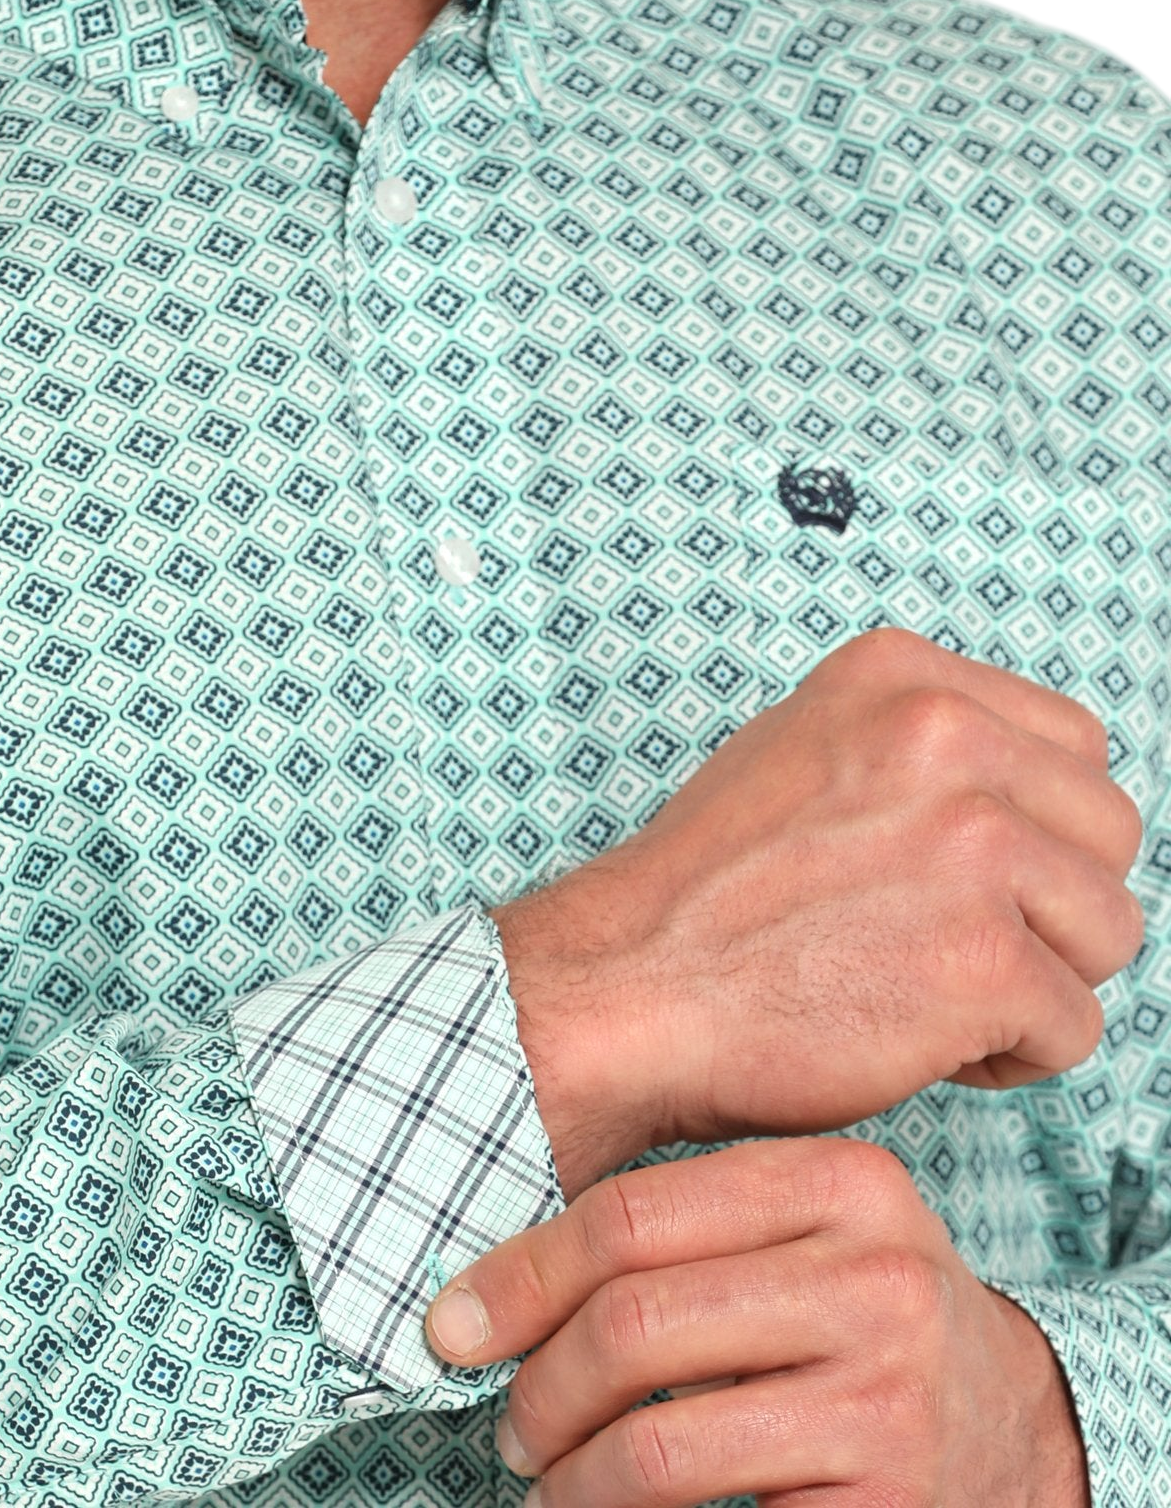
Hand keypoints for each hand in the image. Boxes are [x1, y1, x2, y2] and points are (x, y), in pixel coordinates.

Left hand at [424, 1138, 1091, 1506]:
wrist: (1009, 1418)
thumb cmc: (863, 1312)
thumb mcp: (806, 1231)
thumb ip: (688, 1230)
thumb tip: (490, 1289)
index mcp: (841, 1181)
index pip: (632, 1217)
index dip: (523, 1275)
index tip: (455, 1323)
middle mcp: (874, 1276)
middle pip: (632, 1326)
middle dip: (538, 1387)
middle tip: (513, 1422)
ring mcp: (887, 1394)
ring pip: (655, 1445)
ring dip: (571, 1477)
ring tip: (550, 1478)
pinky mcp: (889, 1499)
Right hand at [490, 625, 1144, 1195]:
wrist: (624, 990)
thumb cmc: (705, 895)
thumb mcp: (806, 753)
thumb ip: (921, 752)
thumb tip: (1030, 795)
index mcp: (905, 677)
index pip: (1073, 746)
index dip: (1036, 831)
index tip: (970, 880)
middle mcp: (947, 737)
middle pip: (1108, 833)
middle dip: (1051, 906)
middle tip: (955, 946)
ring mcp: (972, 844)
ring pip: (1110, 930)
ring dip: (1040, 981)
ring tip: (937, 997)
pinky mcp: (985, 957)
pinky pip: (1076, 1026)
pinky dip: (1012, 1058)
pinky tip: (925, 1046)